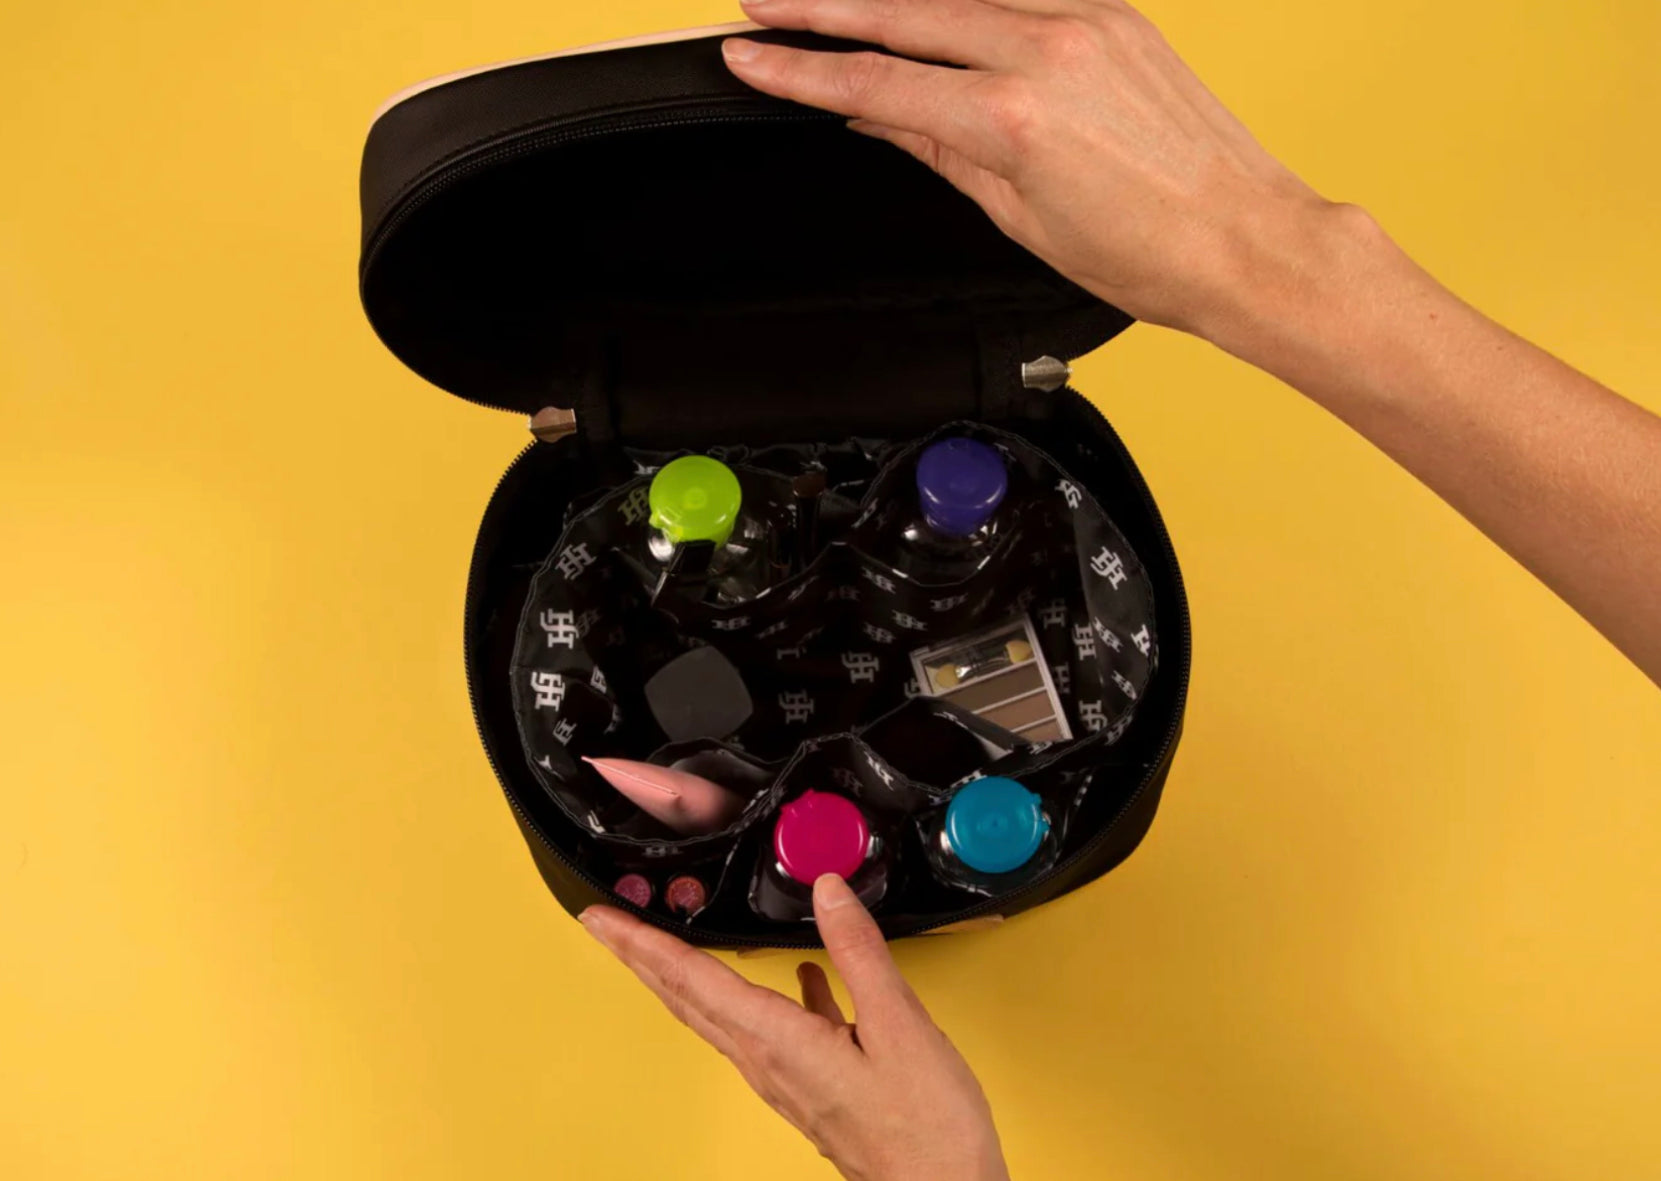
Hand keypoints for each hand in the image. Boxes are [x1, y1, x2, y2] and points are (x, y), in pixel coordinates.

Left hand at [580, 874, 1010, 1180]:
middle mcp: (768, 1061)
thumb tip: (828, 889)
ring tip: (663, 944)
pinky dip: (760, 996)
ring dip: (681, 975)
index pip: (692, 980)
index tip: (601, 918)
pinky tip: (798, 977)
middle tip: (603, 924)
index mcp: (779, 1040)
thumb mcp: (899, 1025)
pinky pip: (767, 1030)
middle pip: (685, 999)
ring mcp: (784, 1077)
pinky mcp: (810, 1084)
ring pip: (715, 1014)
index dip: (643, 943)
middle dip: (640, 957)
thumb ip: (858, 952)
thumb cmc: (924, 1126)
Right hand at [722, 0, 1345, 339]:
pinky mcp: (1115, 15)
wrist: (1245, 239)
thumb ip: (938, 150)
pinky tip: (929, 14)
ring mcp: (1087, 22)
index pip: (878, 84)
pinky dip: (964, 5)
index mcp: (1013, 118)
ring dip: (891, 2)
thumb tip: (879, 118)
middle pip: (906, 15)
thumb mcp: (1018, 215)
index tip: (752, 58)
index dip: (803, 71)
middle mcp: (1049, 51)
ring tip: (835, 8)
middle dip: (824, 9)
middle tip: (764, 6)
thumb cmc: (1149, 251)